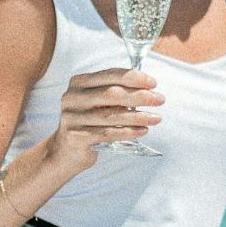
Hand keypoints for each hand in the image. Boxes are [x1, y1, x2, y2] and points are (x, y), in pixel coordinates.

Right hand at [45, 66, 163, 171]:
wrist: (65, 151)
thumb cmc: (89, 122)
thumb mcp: (98, 102)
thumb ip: (116, 92)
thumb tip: (148, 88)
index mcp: (79, 82)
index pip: (110, 75)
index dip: (134, 77)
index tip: (153, 83)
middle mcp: (72, 97)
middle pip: (112, 94)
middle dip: (140, 96)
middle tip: (160, 99)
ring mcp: (71, 117)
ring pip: (111, 115)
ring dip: (138, 116)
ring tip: (156, 118)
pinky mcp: (75, 137)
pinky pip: (107, 133)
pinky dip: (128, 132)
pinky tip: (142, 131)